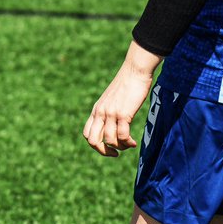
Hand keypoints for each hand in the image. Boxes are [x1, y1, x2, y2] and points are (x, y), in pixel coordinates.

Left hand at [83, 40, 160, 156]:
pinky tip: (133, 143)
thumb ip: (109, 110)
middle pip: (93, 141)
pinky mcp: (123, 113)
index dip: (95, 144)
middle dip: (103, 151)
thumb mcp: (112, 98)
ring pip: (109, 140)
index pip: (87, 134)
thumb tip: (114, 124)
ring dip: (120, 147)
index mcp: (97, 109)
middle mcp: (101, 112)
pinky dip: (128, 143)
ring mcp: (111, 113)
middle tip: (115, 153)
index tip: (108, 146)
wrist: (135, 70)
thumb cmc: (127, 83)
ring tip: (129, 145)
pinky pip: (122, 136)